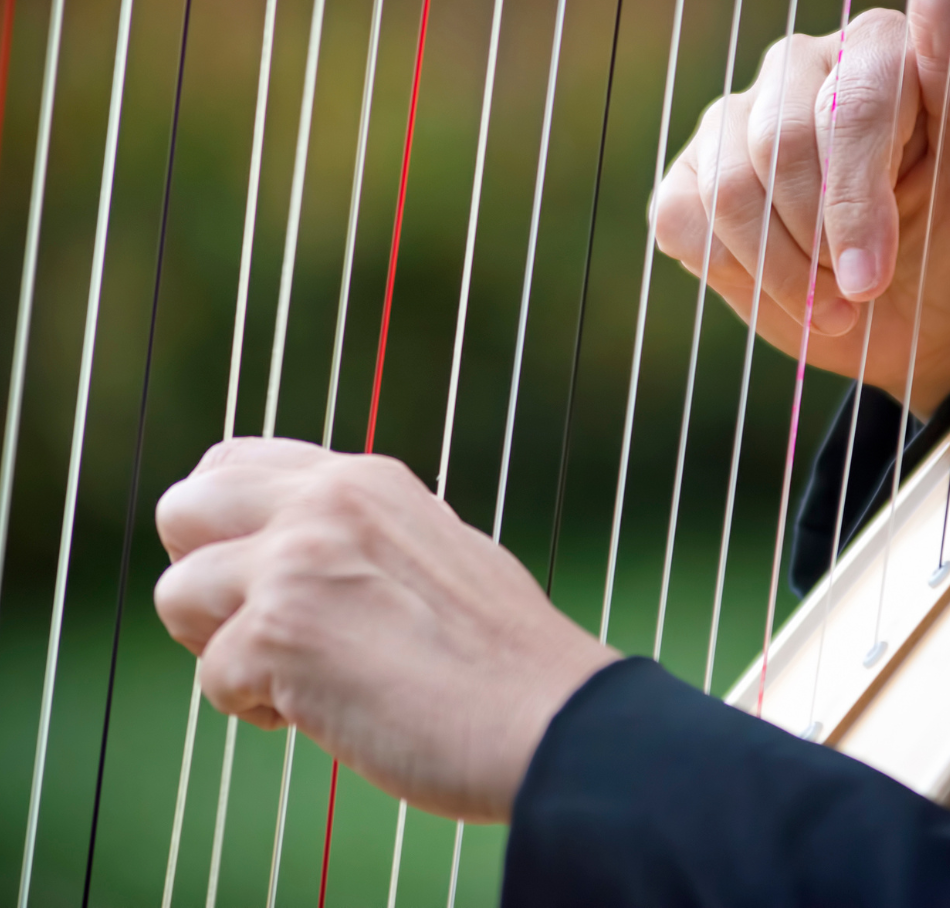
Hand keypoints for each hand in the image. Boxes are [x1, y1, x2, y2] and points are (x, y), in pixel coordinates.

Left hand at [154, 437, 617, 822]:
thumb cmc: (499, 652)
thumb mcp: (429, 547)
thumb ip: (355, 535)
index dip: (224, 525)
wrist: (546, 713)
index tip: (259, 576)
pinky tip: (322, 711)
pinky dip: (258, 707)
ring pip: (177, 594)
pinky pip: (213, 678)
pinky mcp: (283, 633)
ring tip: (296, 675)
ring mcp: (299, 561)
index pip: (232, 463)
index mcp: (364, 479)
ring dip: (221, 647)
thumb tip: (288, 554)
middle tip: (256, 623)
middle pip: (182, 508)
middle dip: (200, 572)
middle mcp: (324, 502)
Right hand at [655, 0, 949, 418]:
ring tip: (829, 303)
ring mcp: (733, 126)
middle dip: (817, 242)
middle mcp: (795, 71)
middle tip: (857, 296)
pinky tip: (780, 288)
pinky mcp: (688, 182)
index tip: (870, 278)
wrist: (917, 315)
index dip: (854, 201)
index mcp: (872, 48)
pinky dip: (733, 272)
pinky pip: (680, 219)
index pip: (849, 107)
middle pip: (777, 146)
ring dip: (780, 270)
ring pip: (727, 191)